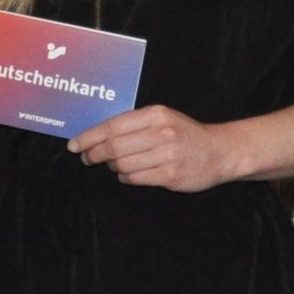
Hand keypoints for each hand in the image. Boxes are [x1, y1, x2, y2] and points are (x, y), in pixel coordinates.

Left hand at [69, 105, 237, 190]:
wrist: (220, 151)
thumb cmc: (183, 133)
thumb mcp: (161, 118)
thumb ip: (133, 123)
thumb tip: (95, 133)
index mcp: (155, 115)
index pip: (112, 126)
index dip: (88, 137)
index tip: (73, 145)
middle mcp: (161, 133)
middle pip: (113, 147)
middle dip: (94, 154)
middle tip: (86, 158)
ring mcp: (168, 155)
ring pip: (122, 164)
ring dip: (112, 166)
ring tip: (113, 164)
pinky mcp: (172, 175)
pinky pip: (135, 178)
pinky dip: (125, 177)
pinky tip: (128, 173)